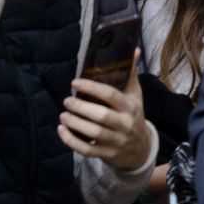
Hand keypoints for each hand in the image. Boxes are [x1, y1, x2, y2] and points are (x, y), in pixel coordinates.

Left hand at [60, 55, 152, 170]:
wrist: (141, 149)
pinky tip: (61, 131)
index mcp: (131, 106)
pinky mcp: (107, 154)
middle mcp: (125, 124)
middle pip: (101, 116)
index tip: (75, 83)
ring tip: (62, 115)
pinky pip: (88, 150)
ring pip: (94, 134)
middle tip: (66, 100)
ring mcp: (117, 141)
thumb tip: (133, 49)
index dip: (92, 88)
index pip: (111, 95)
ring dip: (75, 124)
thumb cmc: (134, 116)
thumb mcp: (136, 95)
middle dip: (81, 108)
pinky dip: (72, 142)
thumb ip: (131, 74)